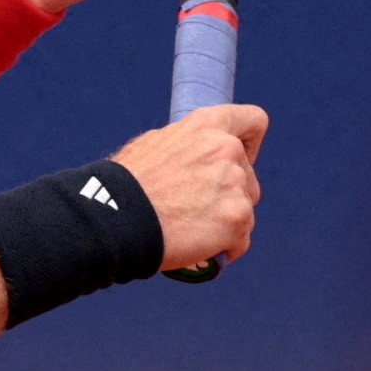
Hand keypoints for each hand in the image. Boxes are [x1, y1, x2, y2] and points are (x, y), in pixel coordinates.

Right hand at [114, 105, 267, 270]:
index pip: (254, 121)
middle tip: (198, 210)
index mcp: (207, 125)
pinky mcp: (237, 218)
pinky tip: (201, 249)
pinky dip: (225, 248)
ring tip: (193, 231)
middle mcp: (227, 148)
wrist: (116, 219)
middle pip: (249, 177)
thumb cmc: (127, 185)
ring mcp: (235, 184)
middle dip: (230, 195)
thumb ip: (188, 145)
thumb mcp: (155, 144)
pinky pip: (241, 240)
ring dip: (226, 223)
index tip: (239, 160)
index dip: (250, 143)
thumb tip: (196, 153)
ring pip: (245, 210)